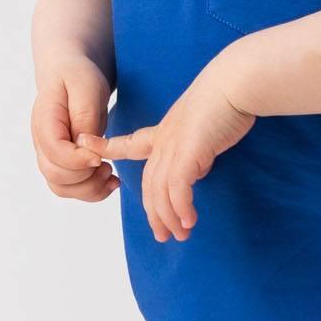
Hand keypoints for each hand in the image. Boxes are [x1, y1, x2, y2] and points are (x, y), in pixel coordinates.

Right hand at [29, 58, 117, 203]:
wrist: (69, 74)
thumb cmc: (77, 76)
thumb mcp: (85, 88)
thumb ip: (85, 118)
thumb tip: (87, 148)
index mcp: (44, 121)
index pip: (54, 152)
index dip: (78, 160)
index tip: (100, 156)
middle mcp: (42, 142)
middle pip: (55, 176)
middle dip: (86, 177)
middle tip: (108, 166)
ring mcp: (49, 155)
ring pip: (62, 188)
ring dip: (89, 188)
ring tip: (110, 174)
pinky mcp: (62, 163)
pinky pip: (71, 188)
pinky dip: (91, 190)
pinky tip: (109, 180)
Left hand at [84, 70, 254, 242]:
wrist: (235, 84)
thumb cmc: (225, 101)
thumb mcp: (203, 130)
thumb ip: (195, 150)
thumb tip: (197, 168)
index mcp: (162, 133)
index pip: (128, 143)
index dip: (106, 146)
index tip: (85, 145)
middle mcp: (163, 141)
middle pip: (149, 184)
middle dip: (154, 213)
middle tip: (163, 236)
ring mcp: (173, 146)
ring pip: (161, 191)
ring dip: (170, 217)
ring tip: (180, 236)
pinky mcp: (188, 152)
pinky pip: (178, 188)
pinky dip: (182, 208)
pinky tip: (189, 221)